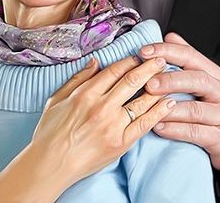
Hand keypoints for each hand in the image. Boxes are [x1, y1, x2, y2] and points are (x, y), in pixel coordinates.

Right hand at [30, 55, 176, 186]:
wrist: (49, 164)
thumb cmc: (49, 133)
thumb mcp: (56, 99)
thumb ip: (78, 79)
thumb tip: (95, 62)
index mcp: (86, 93)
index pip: (115, 71)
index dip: (130, 60)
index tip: (140, 55)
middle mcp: (101, 106)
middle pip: (132, 80)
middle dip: (150, 67)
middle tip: (162, 59)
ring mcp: (113, 125)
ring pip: (142, 100)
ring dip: (158, 86)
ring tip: (170, 77)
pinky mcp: (121, 143)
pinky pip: (144, 124)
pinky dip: (158, 112)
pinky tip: (169, 103)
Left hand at [138, 32, 219, 169]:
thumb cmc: (212, 107)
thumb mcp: (202, 80)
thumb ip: (186, 59)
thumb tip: (169, 36)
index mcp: (214, 73)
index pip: (190, 56)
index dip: (167, 51)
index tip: (144, 52)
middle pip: (197, 80)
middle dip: (170, 80)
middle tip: (148, 83)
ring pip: (195, 109)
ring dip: (169, 108)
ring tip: (149, 108)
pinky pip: (196, 133)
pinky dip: (175, 130)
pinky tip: (159, 127)